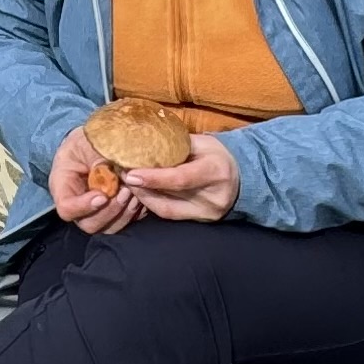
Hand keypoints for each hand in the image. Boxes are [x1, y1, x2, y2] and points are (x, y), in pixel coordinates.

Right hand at [48, 127, 144, 234]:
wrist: (95, 144)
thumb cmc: (86, 141)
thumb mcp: (87, 142)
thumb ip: (96, 158)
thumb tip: (111, 175)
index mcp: (63, 187)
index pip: (66, 208)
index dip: (84, 206)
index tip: (102, 195)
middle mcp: (77, 206)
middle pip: (89, 224)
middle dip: (110, 211)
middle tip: (125, 192)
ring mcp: (95, 213)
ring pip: (108, 227)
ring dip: (124, 213)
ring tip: (134, 192)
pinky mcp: (113, 214)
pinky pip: (124, 223)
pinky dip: (135, 213)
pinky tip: (141, 196)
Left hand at [121, 133, 241, 223]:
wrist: (242, 177)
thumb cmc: (218, 155)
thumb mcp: (203, 143)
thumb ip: (176, 145)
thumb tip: (142, 144)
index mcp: (215, 171)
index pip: (180, 178)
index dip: (153, 178)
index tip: (130, 174)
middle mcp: (213, 196)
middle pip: (170, 196)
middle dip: (141, 187)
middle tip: (121, 174)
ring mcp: (207, 213)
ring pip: (167, 210)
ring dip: (143, 197)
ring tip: (129, 184)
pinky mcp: (202, 221)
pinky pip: (171, 215)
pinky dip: (153, 204)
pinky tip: (143, 194)